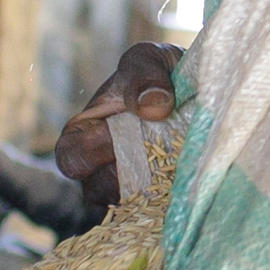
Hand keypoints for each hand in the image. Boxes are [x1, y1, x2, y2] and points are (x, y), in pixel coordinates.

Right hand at [52, 41, 180, 211]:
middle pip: (96, 190)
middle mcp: (102, 164)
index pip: (70, 158)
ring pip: (130, 204)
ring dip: (152, 189)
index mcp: (85, 131)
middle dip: (123, 176)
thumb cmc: (161, 71)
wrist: (199, 86)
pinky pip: (160, 210)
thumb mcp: (149, 59)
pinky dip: (174, 199)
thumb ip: (144, 74)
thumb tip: (151, 106)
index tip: (116, 135)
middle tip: (155, 154)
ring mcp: (132, 183)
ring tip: (178, 164)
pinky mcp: (162, 195)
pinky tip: (192, 178)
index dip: (89, 152)